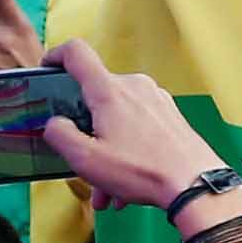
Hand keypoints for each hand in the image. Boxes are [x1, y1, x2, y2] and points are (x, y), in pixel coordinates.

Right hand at [38, 37, 222, 213]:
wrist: (195, 183)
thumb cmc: (142, 170)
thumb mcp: (85, 159)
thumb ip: (59, 135)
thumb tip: (54, 123)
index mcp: (110, 91)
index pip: (77, 53)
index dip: (56, 56)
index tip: (46, 69)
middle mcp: (135, 87)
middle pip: (95, 99)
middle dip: (83, 133)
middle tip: (79, 162)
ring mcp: (155, 99)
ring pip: (116, 121)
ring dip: (105, 152)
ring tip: (106, 188)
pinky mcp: (168, 113)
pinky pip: (136, 128)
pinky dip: (125, 152)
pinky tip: (125, 185)